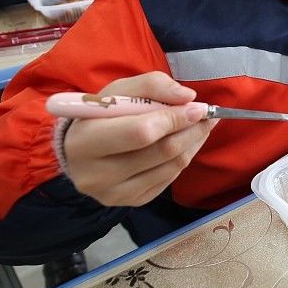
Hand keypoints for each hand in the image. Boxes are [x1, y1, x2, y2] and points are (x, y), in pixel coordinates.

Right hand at [62, 71, 218, 206]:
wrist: (78, 149)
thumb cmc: (98, 115)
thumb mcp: (118, 90)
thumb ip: (152, 86)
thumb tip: (187, 97)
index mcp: (85, 141)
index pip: (142, 132)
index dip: (175, 119)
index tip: (198, 107)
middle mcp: (96, 175)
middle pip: (162, 151)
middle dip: (192, 130)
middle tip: (208, 117)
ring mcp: (113, 193)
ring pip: (171, 167)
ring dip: (193, 144)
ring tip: (201, 126)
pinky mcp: (130, 202)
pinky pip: (169, 179)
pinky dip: (183, 158)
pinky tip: (186, 143)